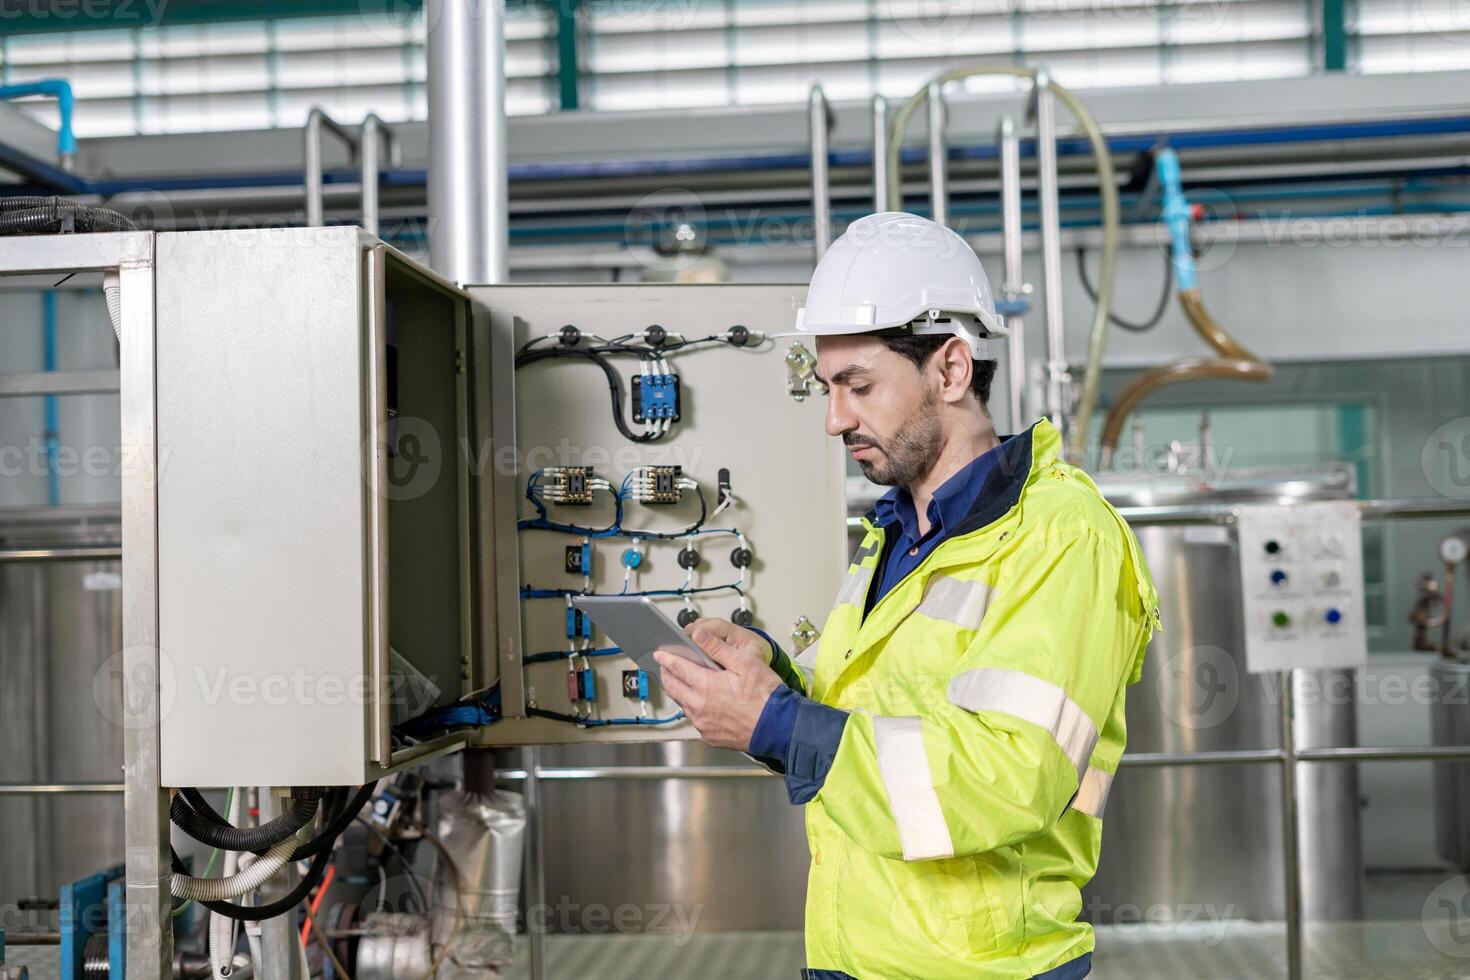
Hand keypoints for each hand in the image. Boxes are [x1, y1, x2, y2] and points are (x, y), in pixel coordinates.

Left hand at [653, 617, 781, 751]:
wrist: (779, 728)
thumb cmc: (766, 695)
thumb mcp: (744, 662)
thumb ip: (718, 648)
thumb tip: (698, 636)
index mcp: (706, 686)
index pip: (677, 668)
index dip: (666, 658)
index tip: (660, 654)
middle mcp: (699, 707)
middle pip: (673, 688)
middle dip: (667, 675)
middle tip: (666, 666)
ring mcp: (703, 724)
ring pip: (683, 705)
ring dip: (680, 692)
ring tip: (683, 682)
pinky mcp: (710, 737)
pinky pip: (696, 720)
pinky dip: (694, 708)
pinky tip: (703, 702)